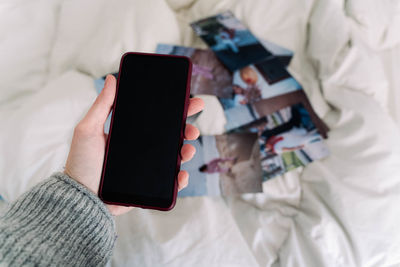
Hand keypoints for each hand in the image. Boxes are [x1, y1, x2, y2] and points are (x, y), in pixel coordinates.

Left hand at [64, 75, 203, 214]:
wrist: (82, 198)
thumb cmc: (81, 163)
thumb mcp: (88, 130)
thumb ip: (101, 105)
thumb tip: (112, 78)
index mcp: (130, 133)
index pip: (156, 118)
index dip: (174, 109)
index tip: (188, 100)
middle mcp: (141, 149)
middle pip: (170, 136)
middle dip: (187, 129)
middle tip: (192, 128)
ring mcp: (147, 168)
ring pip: (174, 157)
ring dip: (187, 151)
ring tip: (188, 150)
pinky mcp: (149, 187)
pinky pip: (170, 182)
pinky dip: (180, 179)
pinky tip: (181, 174)